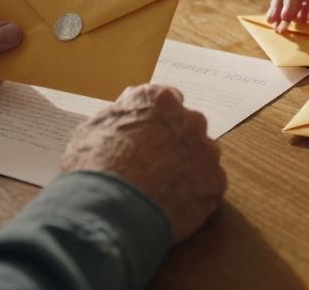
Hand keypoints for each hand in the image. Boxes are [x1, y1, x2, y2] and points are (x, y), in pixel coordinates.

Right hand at [60, 84, 225, 242]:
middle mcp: (189, 118)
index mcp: (159, 100)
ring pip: (202, 155)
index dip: (156, 120)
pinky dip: (195, 194)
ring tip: (164, 189)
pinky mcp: (215, 182)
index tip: (148, 135)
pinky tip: (174, 205)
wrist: (111, 209)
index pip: (167, 100)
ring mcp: (206, 151)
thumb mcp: (93, 128)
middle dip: (175, 142)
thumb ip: (118, 114)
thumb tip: (127, 107)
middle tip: (154, 164)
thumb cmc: (95, 166)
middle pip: (188, 126)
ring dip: (188, 167)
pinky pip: (208, 185)